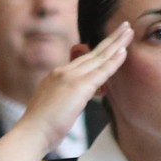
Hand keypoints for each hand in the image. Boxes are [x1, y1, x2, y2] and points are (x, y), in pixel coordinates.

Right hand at [1, 23, 132, 160]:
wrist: (31, 133)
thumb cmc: (41, 128)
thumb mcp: (54, 106)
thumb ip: (67, 98)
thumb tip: (77, 99)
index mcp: (57, 76)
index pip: (83, 60)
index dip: (99, 50)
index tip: (111, 41)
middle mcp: (63, 72)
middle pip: (93, 52)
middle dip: (111, 39)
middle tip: (125, 27)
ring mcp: (70, 77)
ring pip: (99, 57)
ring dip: (116, 43)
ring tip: (129, 31)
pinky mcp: (79, 87)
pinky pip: (102, 71)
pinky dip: (114, 61)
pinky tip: (124, 51)